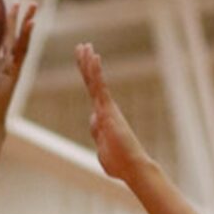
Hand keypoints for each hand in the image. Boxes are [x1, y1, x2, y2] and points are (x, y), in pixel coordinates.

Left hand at [0, 1, 36, 126]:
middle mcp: (3, 63)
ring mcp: (11, 66)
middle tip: (16, 0)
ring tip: (33, 4)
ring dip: (26, 21)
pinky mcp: (16, 71)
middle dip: (13, 19)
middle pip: (10, 36)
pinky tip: (32, 21)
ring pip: (20, 39)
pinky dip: (27, 35)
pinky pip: (22, 50)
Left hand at [75, 42, 149, 182]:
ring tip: (85, 45)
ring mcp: (106, 108)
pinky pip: (100, 87)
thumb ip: (97, 133)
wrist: (132, 168)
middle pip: (92, 82)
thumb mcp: (102, 149)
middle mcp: (105, 109)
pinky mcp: (108, 110)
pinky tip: (94, 57)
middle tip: (82, 45)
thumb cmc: (119, 164)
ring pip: (95, 81)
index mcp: (102, 117)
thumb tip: (94, 119)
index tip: (83, 62)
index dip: (87, 77)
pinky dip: (96, 72)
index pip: (92, 92)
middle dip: (86, 64)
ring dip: (89, 63)